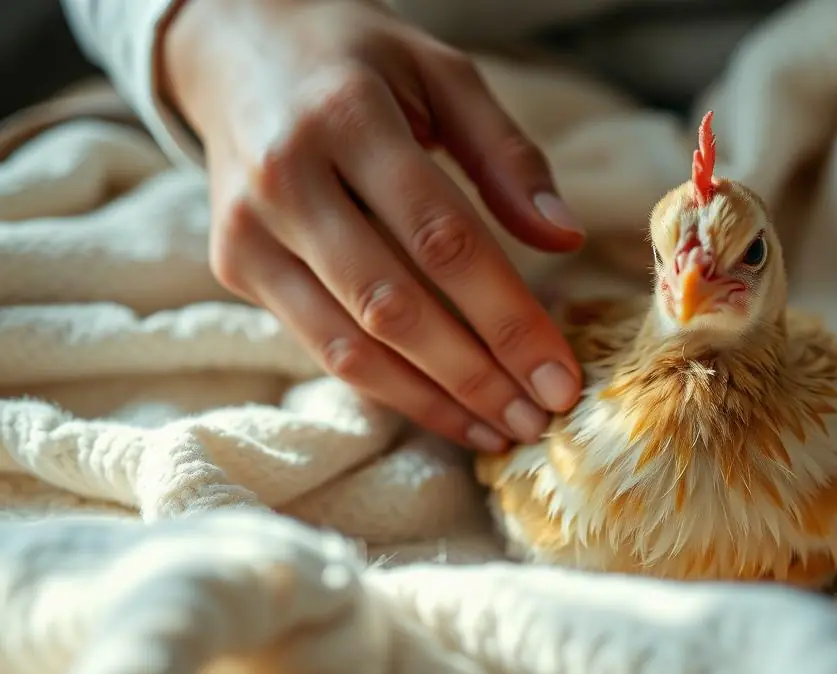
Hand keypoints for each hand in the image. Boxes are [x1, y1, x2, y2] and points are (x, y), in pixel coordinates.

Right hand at [163, 0, 585, 450]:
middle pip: (393, 304)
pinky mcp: (233, 265)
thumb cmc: (360, 62)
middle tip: (541, 420)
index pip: (442, 239)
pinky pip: (320, 347)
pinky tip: (446, 411)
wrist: (235, 45)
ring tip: (501, 430)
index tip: (560, 375)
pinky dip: (387, 390)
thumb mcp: (444, 74)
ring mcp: (249, 229)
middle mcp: (286, 178)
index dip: (506, 318)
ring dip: (432, 401)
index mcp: (348, 118)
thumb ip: (508, 156)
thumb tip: (567, 240)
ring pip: (349, 343)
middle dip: (475, 375)